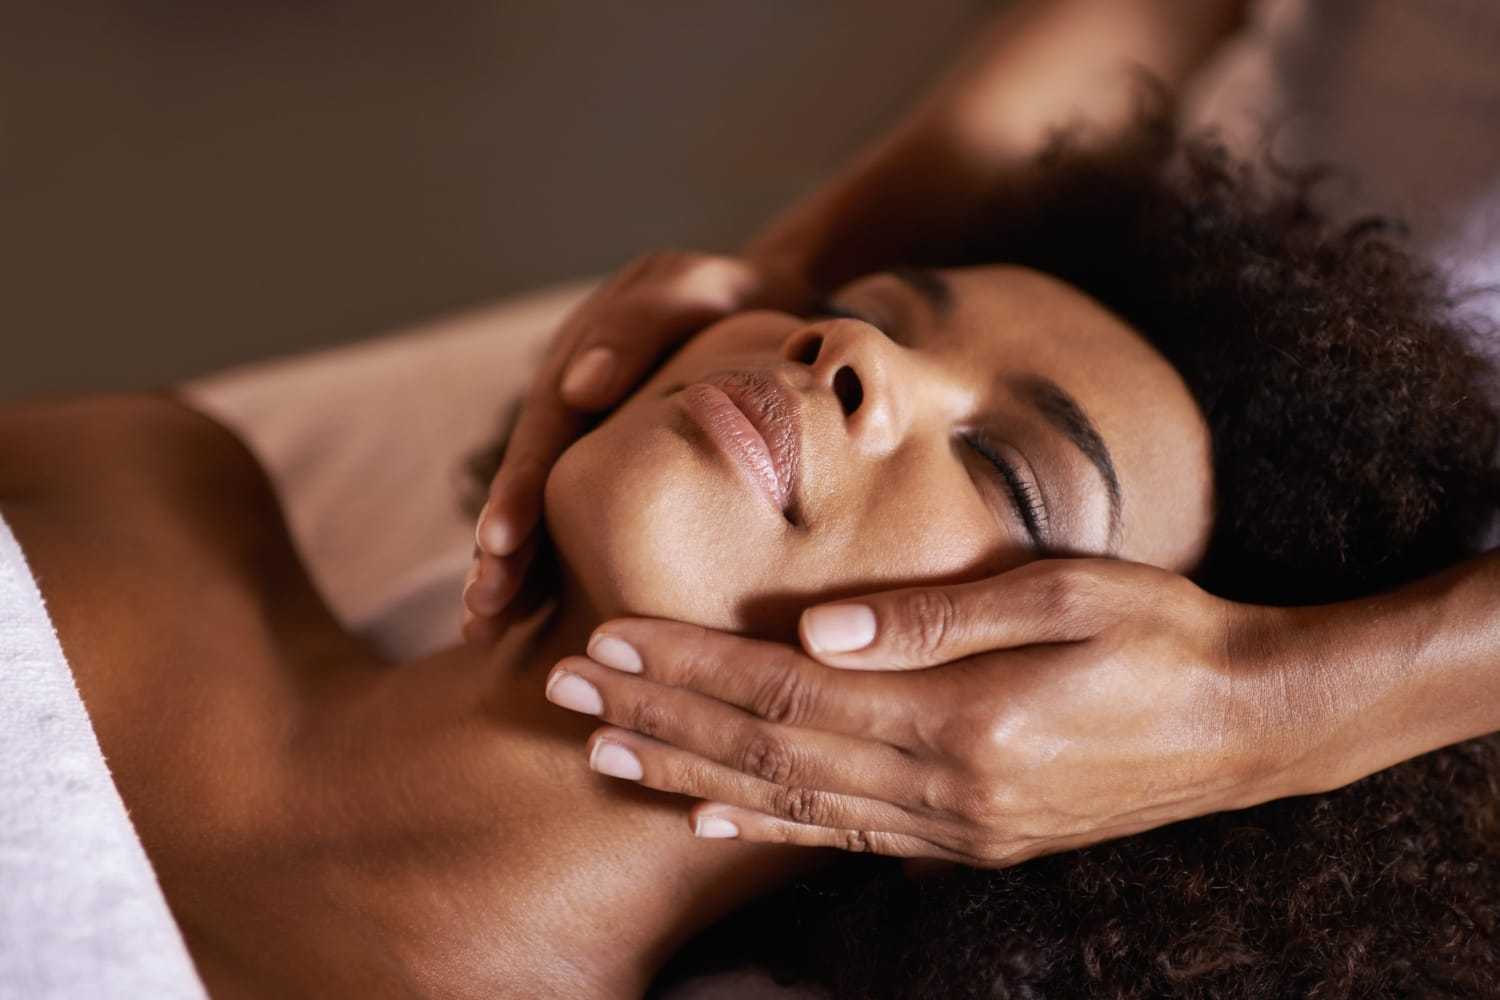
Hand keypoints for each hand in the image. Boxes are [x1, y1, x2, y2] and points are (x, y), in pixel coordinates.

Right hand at [463, 251, 811, 642]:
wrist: (763, 302)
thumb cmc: (729, 299)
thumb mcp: (691, 289)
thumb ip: (639, 327)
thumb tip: (579, 387)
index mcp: (578, 363)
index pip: (544, 434)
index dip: (519, 490)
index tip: (501, 544)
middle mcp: (569, 407)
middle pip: (530, 483)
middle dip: (501, 549)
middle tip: (485, 610)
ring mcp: (588, 441)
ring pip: (545, 511)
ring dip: (514, 568)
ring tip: (485, 629)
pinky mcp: (614, 470)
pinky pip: (582, 521)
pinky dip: (556, 569)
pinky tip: (536, 624)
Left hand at [544, 558, 1301, 866]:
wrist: (1249, 725)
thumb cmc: (1160, 635)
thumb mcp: (1063, 594)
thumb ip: (936, 616)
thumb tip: (817, 623)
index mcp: (960, 718)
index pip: (785, 690)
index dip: (688, 666)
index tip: (604, 638)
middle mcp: (944, 787)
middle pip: (767, 749)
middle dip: (658, 717)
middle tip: (562, 689)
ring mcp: (955, 826)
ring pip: (790, 801)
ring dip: (689, 773)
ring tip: (605, 750)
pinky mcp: (970, 840)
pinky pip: (846, 838)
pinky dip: (769, 825)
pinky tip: (708, 816)